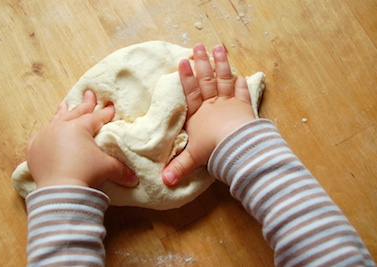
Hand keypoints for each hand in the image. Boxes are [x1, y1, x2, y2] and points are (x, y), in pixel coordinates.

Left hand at [27, 90, 138, 188]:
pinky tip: (47, 129)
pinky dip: (45, 132)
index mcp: (79, 128)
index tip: (112, 107)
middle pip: (75, 113)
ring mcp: (45, 137)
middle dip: (85, 104)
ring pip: (55, 120)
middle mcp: (60, 127)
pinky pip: (40, 136)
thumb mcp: (107, 168)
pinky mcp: (34, 149)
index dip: (106, 113)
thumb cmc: (85, 174)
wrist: (60, 191)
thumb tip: (134, 179)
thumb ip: (121, 170)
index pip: (96, 118)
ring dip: (62, 112)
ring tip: (64, 104)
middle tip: (89, 93)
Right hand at [162, 44, 254, 185]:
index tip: (183, 61)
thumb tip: (164, 182)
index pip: (190, 92)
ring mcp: (229, 104)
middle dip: (202, 63)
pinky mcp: (244, 107)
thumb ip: (178, 168)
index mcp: (198, 114)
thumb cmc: (213, 150)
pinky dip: (241, 85)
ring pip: (224, 80)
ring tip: (219, 48)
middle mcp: (213, 105)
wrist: (236, 146)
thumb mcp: (192, 159)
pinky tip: (240, 76)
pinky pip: (242, 93)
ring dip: (222, 64)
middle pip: (206, 80)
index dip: (186, 77)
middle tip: (199, 46)